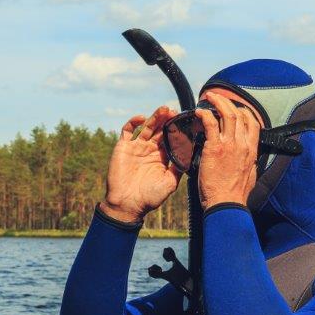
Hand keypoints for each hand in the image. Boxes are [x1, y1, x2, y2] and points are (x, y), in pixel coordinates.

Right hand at [101, 105, 181, 222]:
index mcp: (162, 157)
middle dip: (167, 120)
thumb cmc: (150, 197)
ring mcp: (136, 147)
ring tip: (164, 110)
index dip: (177, 130)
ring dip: (155, 117)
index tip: (186, 122)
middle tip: (175, 111)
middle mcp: (150, 150)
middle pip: (160, 129)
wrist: (128, 205)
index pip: (171, 138)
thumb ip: (179, 167)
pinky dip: (133, 122)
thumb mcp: (170, 182)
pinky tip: (142, 118)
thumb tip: (191, 153)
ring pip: (147, 127)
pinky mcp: (123, 147)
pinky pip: (127, 130)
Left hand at [195, 91, 260, 209]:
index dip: (244, 112)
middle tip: (219, 98)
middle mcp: (243, 144)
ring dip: (218, 102)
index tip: (236, 109)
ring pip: (227, 114)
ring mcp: (230, 145)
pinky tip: (200, 112)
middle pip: (240, 115)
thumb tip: (246, 160)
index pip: (253, 123)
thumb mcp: (250, 176)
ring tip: (209, 97)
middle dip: (229, 102)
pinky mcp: (215, 147)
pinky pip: (211, 123)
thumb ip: (248, 163)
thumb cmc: (234, 194)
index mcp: (252, 151)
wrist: (226, 204)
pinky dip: (206, 114)